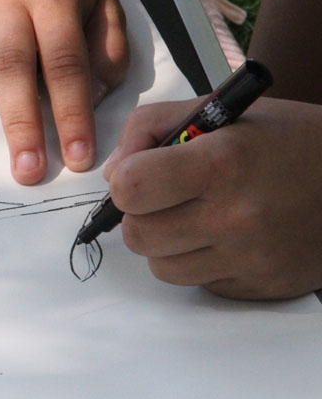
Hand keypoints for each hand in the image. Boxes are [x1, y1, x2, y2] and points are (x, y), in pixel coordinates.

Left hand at [104, 97, 321, 298]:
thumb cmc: (285, 140)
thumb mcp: (221, 109)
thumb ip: (152, 126)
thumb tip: (112, 171)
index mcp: (222, 163)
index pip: (131, 189)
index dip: (127, 180)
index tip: (144, 172)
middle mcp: (236, 217)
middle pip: (138, 235)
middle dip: (141, 214)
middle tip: (167, 197)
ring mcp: (250, 259)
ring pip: (161, 267)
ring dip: (167, 244)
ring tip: (198, 216)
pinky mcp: (260, 288)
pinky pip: (198, 284)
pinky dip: (200, 262)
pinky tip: (227, 238)